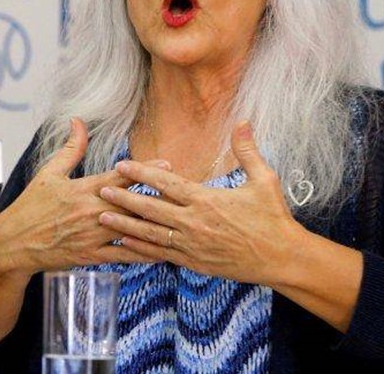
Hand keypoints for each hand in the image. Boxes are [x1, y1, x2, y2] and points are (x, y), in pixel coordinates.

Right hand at [0, 118, 164, 275]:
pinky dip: (144, 253)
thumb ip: (70, 149)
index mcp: (83, 189)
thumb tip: (78, 121)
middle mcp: (92, 211)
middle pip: (134, 203)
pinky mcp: (92, 256)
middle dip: (160, 198)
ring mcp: (93, 235)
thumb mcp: (48, 173)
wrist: (14, 243)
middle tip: (185, 194)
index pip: (121, 176)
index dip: (146, 170)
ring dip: (157, 226)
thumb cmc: (30, 207)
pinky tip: (163, 251)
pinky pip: (124, 255)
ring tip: (180, 222)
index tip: (168, 165)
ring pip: (133, 230)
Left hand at [97, 121, 304, 285]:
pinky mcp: (194, 263)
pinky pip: (161, 254)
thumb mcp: (264, 180)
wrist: (282, 258)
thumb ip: (247, 151)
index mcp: (206, 200)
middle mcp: (194, 223)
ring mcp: (192, 246)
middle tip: (101, 190)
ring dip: (125, 225)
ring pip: (151, 234)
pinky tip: (124, 244)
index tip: (121, 164)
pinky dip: (141, 249)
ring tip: (103, 217)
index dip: (141, 173)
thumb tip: (244, 121)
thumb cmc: (273, 218)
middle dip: (124, 198)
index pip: (166, 184)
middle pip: (151, 209)